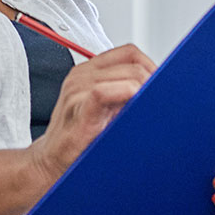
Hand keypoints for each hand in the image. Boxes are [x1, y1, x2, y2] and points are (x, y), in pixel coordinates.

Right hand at [25, 44, 154, 182]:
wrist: (50, 162)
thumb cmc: (78, 137)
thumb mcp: (103, 107)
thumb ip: (122, 93)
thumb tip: (157, 89)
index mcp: (88, 71)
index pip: (129, 53)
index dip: (150, 65)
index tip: (163, 84)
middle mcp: (82, 76)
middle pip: (132, 63)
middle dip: (153, 79)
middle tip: (162, 98)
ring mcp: (77, 91)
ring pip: (124, 75)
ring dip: (144, 90)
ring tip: (151, 107)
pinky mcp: (77, 110)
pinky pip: (103, 92)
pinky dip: (126, 95)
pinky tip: (134, 110)